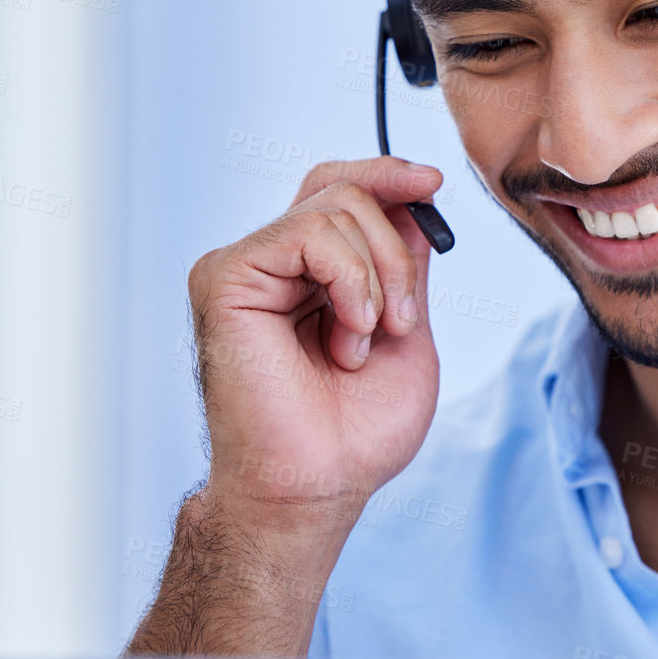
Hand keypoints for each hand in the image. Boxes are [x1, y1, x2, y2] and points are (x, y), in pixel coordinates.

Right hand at [187, 155, 444, 526]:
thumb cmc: (356, 430)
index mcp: (309, 274)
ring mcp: (244, 268)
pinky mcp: (225, 278)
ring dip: (379, 279)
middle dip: (397, 251)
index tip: (432, 183)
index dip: (387, 175)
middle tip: (403, 321)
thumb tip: (414, 198)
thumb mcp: (406, 328)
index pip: (341, 189)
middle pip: (345, 190)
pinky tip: (348, 336)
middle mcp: (272, 264)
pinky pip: (311, 234)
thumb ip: (407, 263)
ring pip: (337, 208)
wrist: (318, 484)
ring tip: (364, 343)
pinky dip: (352, 282)